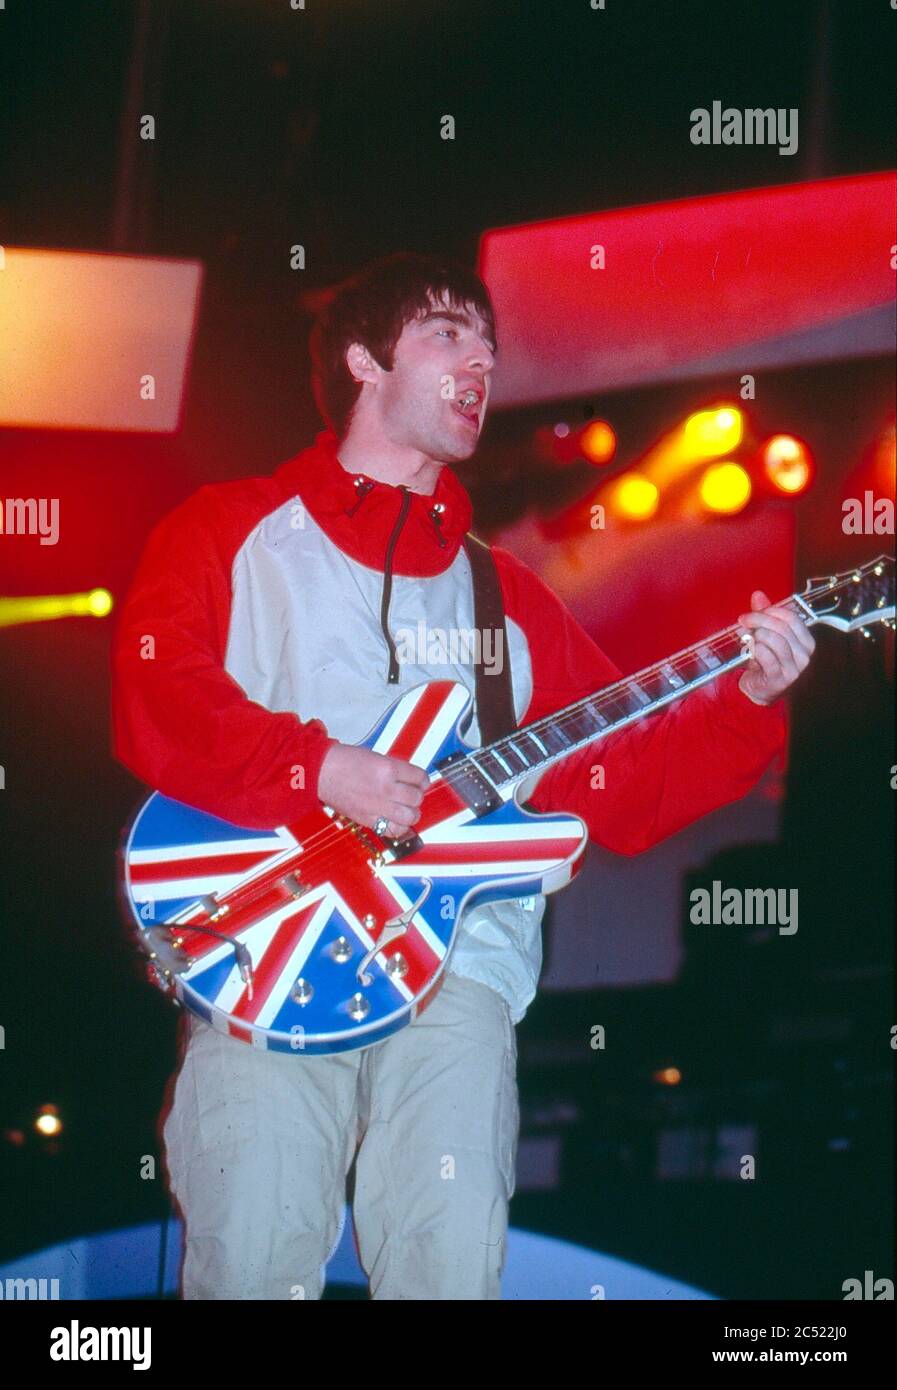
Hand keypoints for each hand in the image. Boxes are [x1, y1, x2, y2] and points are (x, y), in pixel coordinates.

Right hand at [317, 742, 429, 836]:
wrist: (322, 772)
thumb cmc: (344, 762)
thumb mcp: (376, 758)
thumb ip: (394, 770)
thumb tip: (410, 780)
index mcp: (388, 768)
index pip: (420, 778)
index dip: (423, 781)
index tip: (421, 782)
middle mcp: (386, 788)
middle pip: (416, 798)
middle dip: (417, 797)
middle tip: (412, 795)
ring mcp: (377, 806)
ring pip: (410, 817)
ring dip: (412, 814)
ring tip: (407, 810)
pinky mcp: (368, 819)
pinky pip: (392, 830)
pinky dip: (398, 828)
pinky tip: (395, 821)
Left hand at [737, 590, 814, 705]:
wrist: (759, 689)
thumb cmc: (765, 661)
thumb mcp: (765, 635)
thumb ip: (764, 615)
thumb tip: (758, 595)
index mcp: (806, 642)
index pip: (792, 618)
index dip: (771, 611)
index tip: (754, 612)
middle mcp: (804, 655)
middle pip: (782, 627)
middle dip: (759, 620)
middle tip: (744, 621)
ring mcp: (794, 668)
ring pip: (774, 640)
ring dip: (756, 636)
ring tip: (747, 639)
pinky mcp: (779, 679)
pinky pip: (766, 656)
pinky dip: (755, 650)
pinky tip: (749, 651)